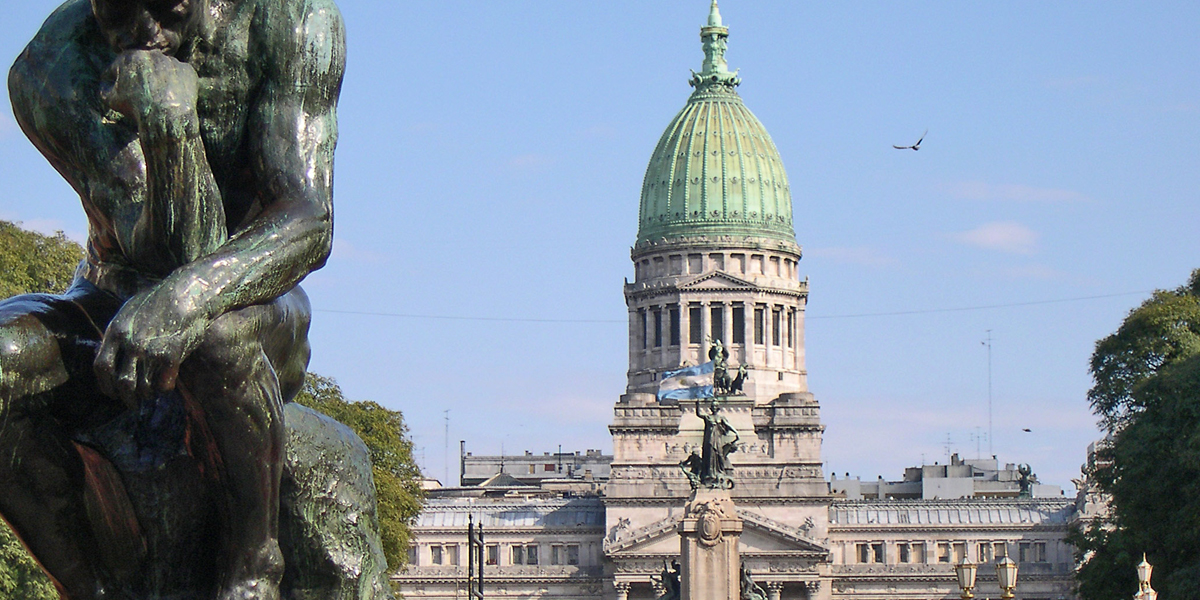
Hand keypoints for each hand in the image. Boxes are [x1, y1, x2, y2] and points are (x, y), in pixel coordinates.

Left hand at [95, 284, 209, 408]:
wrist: (188, 293)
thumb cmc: (159, 299)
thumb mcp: (129, 310)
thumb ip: (118, 331)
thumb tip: (108, 350)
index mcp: (116, 331)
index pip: (101, 367)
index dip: (105, 384)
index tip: (110, 392)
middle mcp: (131, 343)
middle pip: (122, 382)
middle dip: (125, 397)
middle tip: (130, 403)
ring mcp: (151, 350)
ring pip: (143, 386)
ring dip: (145, 395)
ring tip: (148, 396)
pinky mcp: (171, 355)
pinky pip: (164, 384)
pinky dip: (164, 390)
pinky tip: (165, 388)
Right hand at [101, 50, 198, 124]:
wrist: (167, 117)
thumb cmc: (136, 108)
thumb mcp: (111, 100)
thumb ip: (104, 88)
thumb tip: (105, 83)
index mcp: (130, 56)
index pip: (118, 67)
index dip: (115, 80)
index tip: (118, 90)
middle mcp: (152, 54)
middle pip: (141, 66)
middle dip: (139, 77)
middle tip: (140, 94)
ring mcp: (172, 61)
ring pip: (162, 69)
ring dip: (159, 78)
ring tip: (158, 96)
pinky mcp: (188, 70)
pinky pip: (179, 76)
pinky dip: (176, 83)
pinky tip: (172, 96)